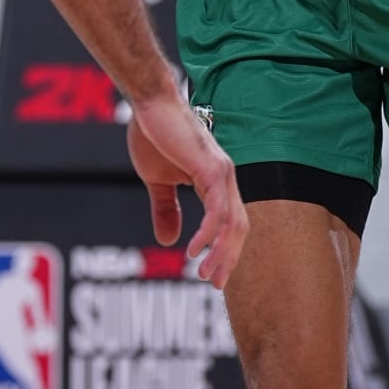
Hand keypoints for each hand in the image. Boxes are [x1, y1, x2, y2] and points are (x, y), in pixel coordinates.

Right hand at [127, 88, 246, 289]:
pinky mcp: (210, 168)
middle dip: (229, 258)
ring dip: (220, 252)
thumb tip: (169, 240)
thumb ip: (165, 209)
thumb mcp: (157, 181)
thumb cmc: (154, 135)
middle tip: (214, 284)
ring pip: (231, 222)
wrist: (150, 104)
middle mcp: (225, 179)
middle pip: (238, 227)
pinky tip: (194, 250)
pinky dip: (209, 233)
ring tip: (204, 274)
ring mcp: (221, 173)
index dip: (225, 250)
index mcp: (215, 182)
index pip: (229, 223)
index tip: (213, 275)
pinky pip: (216, 209)